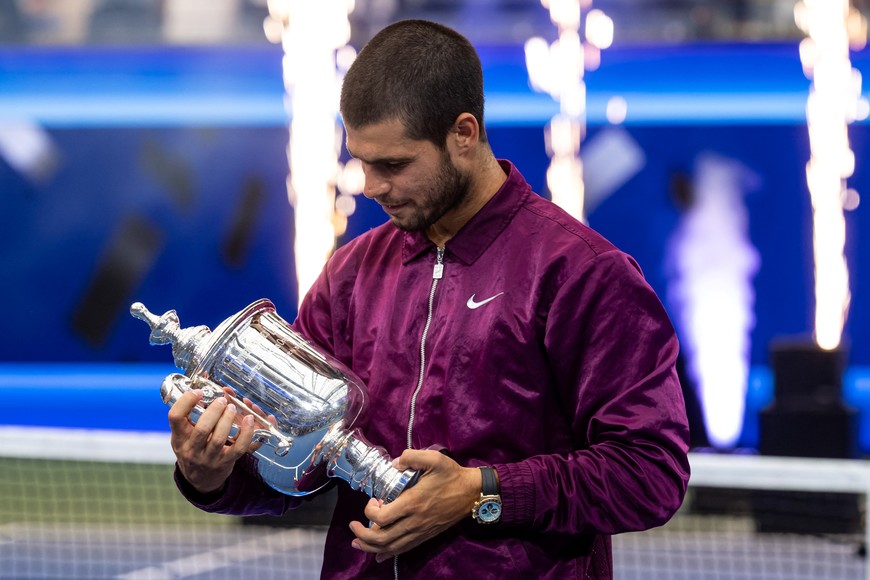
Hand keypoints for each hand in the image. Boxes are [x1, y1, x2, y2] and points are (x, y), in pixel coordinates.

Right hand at [167, 388, 258, 493]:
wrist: (200, 480)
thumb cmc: (193, 449)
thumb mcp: (184, 434)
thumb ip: (190, 414)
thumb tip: (204, 383)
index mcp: (178, 437)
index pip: (175, 417)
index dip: (186, 402)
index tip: (199, 391)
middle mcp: (191, 449)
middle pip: (202, 429)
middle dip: (214, 411)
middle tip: (222, 400)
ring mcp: (209, 458)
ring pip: (219, 438)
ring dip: (228, 420)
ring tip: (232, 407)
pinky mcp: (225, 462)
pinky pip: (238, 448)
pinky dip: (246, 433)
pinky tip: (249, 420)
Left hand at [348, 449, 480, 561]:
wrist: (472, 493)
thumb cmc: (451, 475)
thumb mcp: (434, 458)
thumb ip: (411, 457)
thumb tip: (395, 463)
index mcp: (413, 503)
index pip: (382, 517)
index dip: (369, 511)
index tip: (372, 500)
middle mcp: (414, 522)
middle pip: (381, 538)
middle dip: (362, 535)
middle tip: (353, 525)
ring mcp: (420, 531)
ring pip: (390, 547)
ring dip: (370, 547)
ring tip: (357, 543)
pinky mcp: (425, 536)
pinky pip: (403, 550)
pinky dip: (388, 554)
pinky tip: (377, 555)